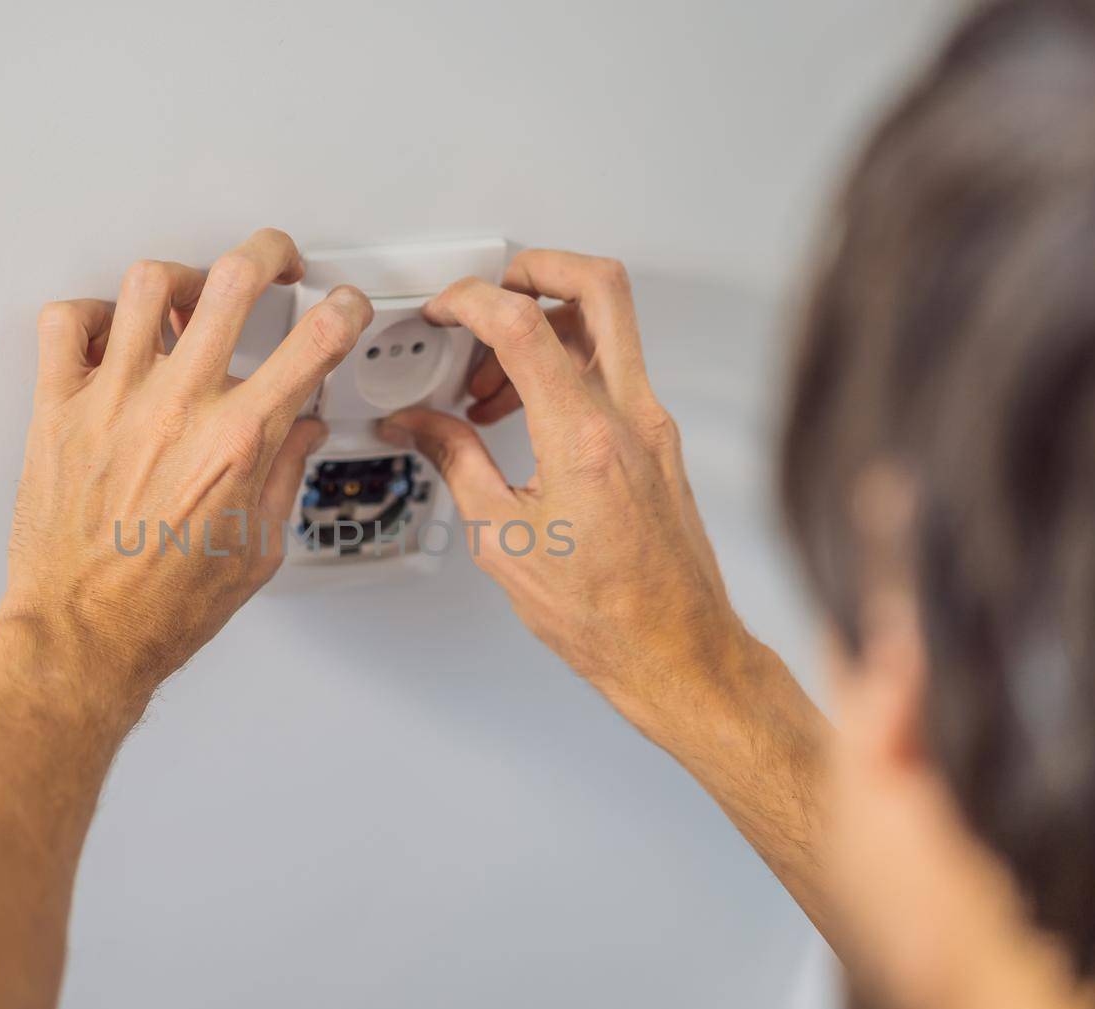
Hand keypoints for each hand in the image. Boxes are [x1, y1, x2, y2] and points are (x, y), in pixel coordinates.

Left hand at [0, 228, 372, 723]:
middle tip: (273, 264)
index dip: (343, 311)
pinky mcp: (57, 408)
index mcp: (237, 443)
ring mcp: (113, 401)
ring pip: (150, 284)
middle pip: (234, 281)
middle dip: (268, 254)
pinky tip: (113, 337)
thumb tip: (302, 430)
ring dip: (183, 280)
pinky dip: (93, 314)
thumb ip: (286, 475)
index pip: (314, 343)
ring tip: (191, 300)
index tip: (343, 308)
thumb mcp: (259, 551)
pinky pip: (67, 321)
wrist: (84, 637)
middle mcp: (177, 409)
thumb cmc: (161, 608)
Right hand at [380, 250, 748, 742]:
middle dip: (534, 269)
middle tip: (486, 296)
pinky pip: (612, 371)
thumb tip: (418, 424)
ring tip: (488, 384)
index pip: (524, 323)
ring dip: (542, 328)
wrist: (676, 653)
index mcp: (585, 439)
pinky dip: (564, 367)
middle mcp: (631, 418)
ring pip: (606, 325)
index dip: (471, 301)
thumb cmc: (606, 617)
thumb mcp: (502, 540)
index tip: (441, 311)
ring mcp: (653, 425)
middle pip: (598, 286)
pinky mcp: (658, 442)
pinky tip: (523, 413)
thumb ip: (456, 464)